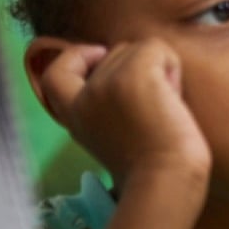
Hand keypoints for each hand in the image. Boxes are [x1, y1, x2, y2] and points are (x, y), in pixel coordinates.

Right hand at [31, 39, 210, 197]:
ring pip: (137, 49)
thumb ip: (106, 105)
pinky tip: (174, 97)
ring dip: (159, 70)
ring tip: (164, 107)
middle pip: (113, 54)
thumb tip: (124, 69)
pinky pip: (158, 48)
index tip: (99, 54)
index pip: (54, 73)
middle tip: (155, 107)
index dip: (75, 57)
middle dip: (139, 70)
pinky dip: (173, 67)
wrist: (166, 180)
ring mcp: (106, 83)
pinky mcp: (133, 74)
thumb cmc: (154, 168)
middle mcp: (83, 97)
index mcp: (74, 116)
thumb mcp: (112, 134)